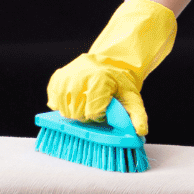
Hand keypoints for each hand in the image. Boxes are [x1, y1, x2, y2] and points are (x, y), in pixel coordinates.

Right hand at [46, 0, 175, 134]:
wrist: (110, 61)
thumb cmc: (120, 82)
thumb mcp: (132, 98)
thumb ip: (138, 116)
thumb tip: (140, 132)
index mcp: (99, 80)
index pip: (91, 112)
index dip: (99, 116)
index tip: (105, 110)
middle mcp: (79, 77)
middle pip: (75, 113)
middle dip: (86, 115)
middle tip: (95, 106)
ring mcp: (66, 77)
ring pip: (63, 110)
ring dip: (74, 112)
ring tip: (85, 103)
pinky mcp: (57, 78)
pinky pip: (53, 101)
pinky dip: (62, 105)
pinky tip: (74, 100)